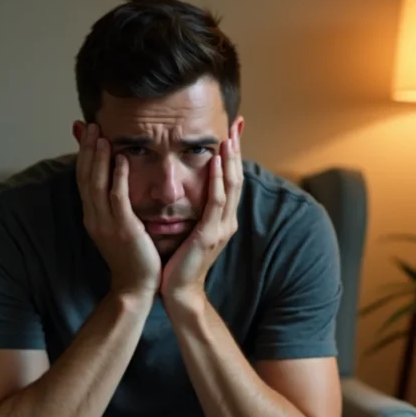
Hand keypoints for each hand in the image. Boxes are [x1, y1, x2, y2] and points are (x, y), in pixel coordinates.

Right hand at [77, 123, 161, 298]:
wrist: (135, 286)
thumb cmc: (131, 256)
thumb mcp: (117, 226)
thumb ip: (113, 204)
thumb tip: (112, 183)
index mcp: (92, 215)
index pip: (83, 178)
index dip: (83, 154)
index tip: (86, 132)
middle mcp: (94, 217)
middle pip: (86, 177)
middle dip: (87, 150)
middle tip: (90, 125)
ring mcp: (107, 223)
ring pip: (97, 184)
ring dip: (99, 158)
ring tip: (100, 136)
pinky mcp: (124, 229)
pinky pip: (118, 199)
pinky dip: (118, 177)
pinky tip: (121, 160)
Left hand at [160, 128, 242, 303]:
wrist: (178, 292)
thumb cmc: (179, 263)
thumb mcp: (189, 231)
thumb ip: (193, 211)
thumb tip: (184, 189)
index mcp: (222, 219)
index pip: (231, 180)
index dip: (233, 156)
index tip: (232, 131)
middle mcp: (227, 221)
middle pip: (236, 177)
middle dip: (237, 150)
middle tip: (236, 124)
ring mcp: (221, 228)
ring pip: (230, 186)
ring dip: (230, 159)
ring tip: (229, 136)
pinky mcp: (209, 235)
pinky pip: (215, 202)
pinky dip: (217, 181)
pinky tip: (216, 163)